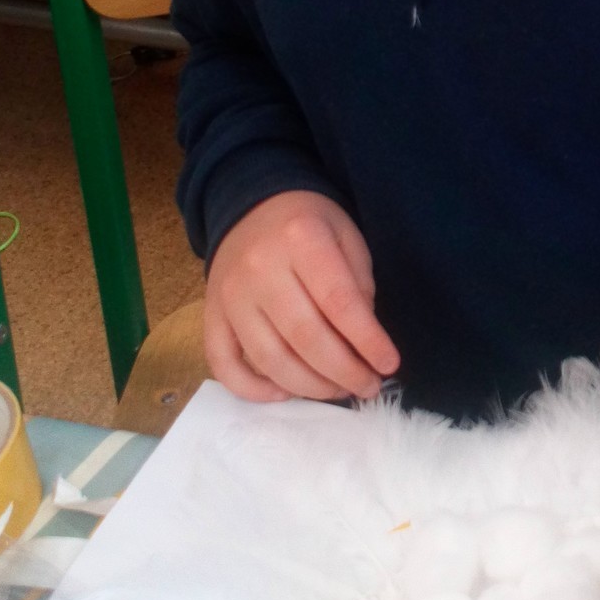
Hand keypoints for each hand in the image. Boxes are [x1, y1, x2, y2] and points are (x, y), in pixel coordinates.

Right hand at [204, 190, 400, 403]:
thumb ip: (358, 286)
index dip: (367, 341)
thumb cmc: (309, 225)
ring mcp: (230, 295)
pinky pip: (224, 363)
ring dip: (309, 386)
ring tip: (339, 390)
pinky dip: (252, 389)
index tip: (388, 366)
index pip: (339, 302)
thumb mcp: (346, 237)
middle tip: (368, 386)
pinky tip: (284, 394)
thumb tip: (363, 343)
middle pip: (305, 337)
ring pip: (270, 358)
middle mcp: (260, 268)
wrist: (250, 206)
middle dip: (343, 372)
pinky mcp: (211, 314)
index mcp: (301, 239)